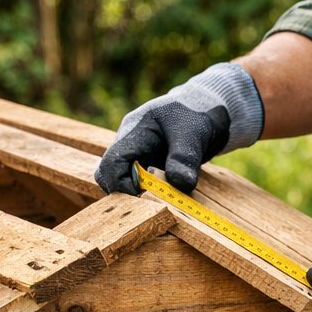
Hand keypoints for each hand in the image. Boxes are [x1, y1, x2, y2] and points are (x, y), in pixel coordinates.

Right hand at [95, 62, 262, 195]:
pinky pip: (133, 184)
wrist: (204, 111)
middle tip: (152, 200)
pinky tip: (164, 195)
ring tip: (161, 197)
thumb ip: (185, 159)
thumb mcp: (194, 134)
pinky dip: (145, 194)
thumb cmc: (196, 115)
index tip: (145, 194)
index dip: (121, 185)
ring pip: (118, 181)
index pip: (111, 164)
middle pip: (107, 175)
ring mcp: (133, 156)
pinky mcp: (142, 166)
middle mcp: (127, 145)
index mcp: (134, 132)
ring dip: (135, 194)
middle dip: (125, 193)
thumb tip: (181, 186)